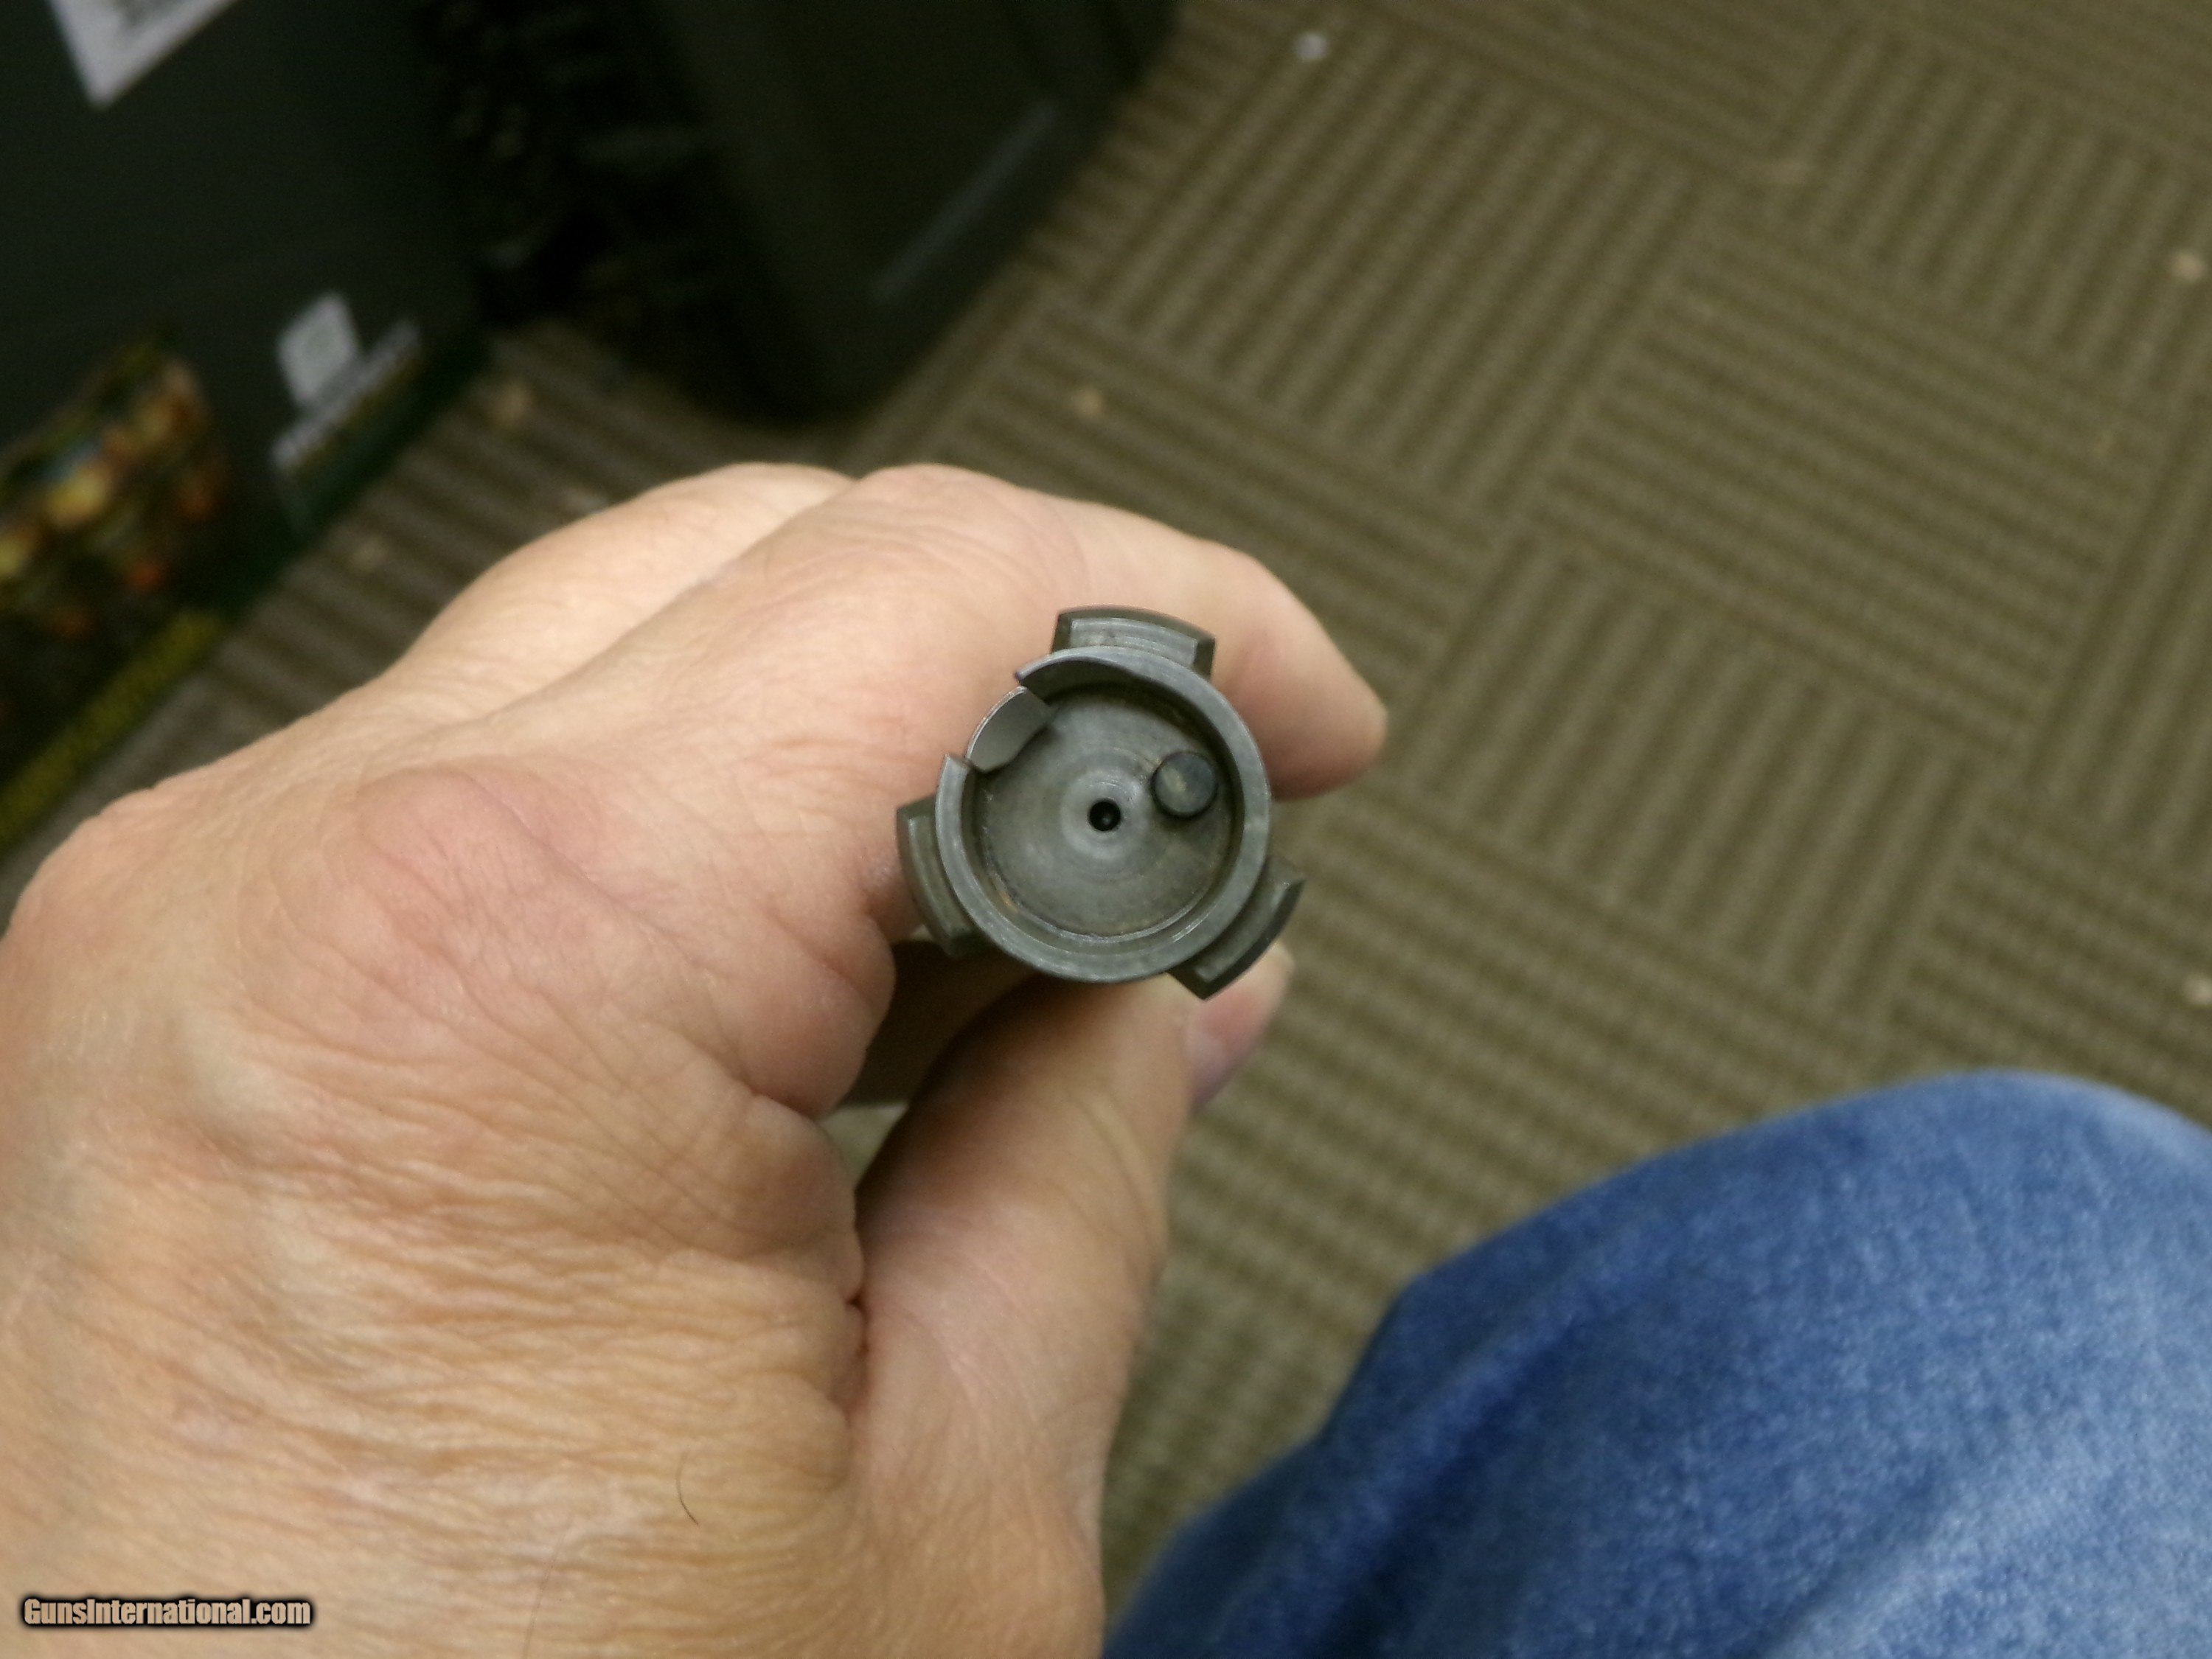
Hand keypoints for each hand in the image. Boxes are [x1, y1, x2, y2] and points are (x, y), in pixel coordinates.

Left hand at [0, 464, 1382, 1653]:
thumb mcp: (940, 1515)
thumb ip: (1085, 1152)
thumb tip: (1163, 976)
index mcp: (513, 968)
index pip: (927, 589)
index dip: (1181, 620)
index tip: (1298, 716)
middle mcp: (295, 890)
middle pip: (762, 560)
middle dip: (1027, 654)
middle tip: (1188, 805)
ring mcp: (190, 937)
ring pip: (612, 641)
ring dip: (854, 733)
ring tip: (1016, 924)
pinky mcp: (154, 1016)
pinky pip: (470, 788)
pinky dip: (678, 822)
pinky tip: (807, 973)